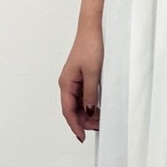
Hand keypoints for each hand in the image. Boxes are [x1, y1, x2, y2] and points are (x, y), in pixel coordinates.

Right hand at [58, 25, 103, 141]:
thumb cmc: (90, 46)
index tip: (82, 137)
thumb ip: (90, 93)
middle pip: (73, 110)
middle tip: (98, 129)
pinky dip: (90, 106)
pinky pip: (83, 97)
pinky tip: (99, 109)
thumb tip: (89, 111)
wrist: (92, 29)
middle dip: (83, 122)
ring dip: (87, 115)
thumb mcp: (92, 72)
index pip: (68, 110)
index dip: (75, 125)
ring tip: (100, 121)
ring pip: (78, 105)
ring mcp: (74, 81)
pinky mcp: (81, 78)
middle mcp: (67, 84)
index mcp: (66, 83)